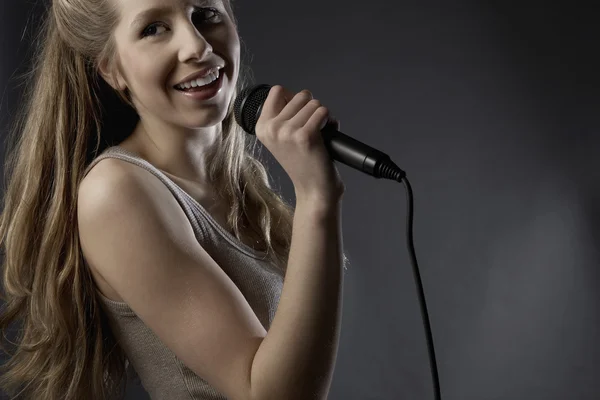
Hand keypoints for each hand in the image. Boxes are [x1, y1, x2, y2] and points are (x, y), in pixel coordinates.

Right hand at [254, 85, 344, 202]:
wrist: (313, 190)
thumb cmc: (303, 163)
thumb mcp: (282, 138)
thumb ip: (284, 115)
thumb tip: (298, 93)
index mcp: (262, 127)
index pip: (278, 90)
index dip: (294, 99)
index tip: (299, 116)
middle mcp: (272, 128)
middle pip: (299, 95)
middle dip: (311, 108)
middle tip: (312, 128)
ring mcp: (287, 132)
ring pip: (314, 102)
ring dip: (321, 115)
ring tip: (319, 134)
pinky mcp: (305, 136)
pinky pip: (323, 112)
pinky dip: (330, 121)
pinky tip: (326, 136)